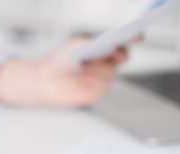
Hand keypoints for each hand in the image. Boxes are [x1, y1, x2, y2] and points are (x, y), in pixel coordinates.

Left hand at [0, 37, 130, 106]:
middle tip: (115, 48)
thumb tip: (110, 40)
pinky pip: (104, 84)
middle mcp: (104, 64)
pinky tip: (83, 75)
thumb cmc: (58, 62)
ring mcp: (102, 78)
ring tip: (85, 64)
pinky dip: (94, 78)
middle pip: (123, 57)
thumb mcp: (77, 45)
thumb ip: (95, 42)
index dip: (131, 39)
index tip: (136, 35)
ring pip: (112, 70)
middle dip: (121, 52)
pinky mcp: (97, 92)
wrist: (43, 81)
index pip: (120, 43)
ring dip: (100, 66)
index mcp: (101, 49)